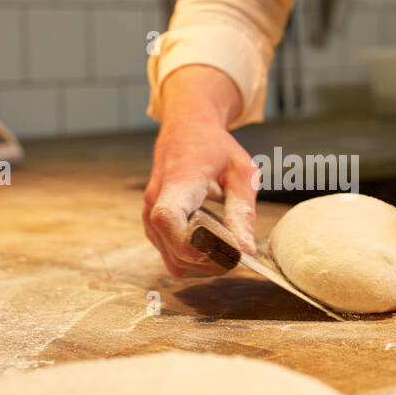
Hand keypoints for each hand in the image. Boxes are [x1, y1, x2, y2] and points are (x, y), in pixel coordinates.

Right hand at [142, 66, 259, 276]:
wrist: (186, 130)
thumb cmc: (215, 148)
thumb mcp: (241, 172)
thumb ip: (242, 212)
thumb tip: (245, 250)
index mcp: (177, 182)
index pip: (167, 219)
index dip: (193, 243)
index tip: (225, 246)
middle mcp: (155, 201)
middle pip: (175, 249)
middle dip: (211, 260)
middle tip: (239, 251)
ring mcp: (149, 215)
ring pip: (174, 260)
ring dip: (204, 264)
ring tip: (227, 247)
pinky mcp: (152, 225)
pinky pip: (171, 256)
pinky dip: (194, 260)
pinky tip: (212, 245)